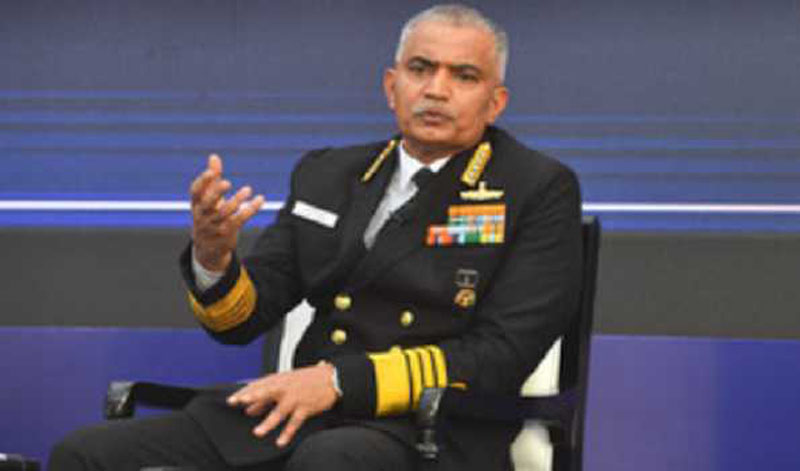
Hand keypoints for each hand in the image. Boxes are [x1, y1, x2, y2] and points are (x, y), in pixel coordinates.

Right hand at [190, 154, 263, 270]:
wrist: (208, 247)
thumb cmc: (209, 214)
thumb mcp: (208, 198)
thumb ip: (212, 178)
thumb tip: (214, 156)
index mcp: (197, 203)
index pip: (195, 192)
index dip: (202, 182)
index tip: (211, 172)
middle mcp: (203, 214)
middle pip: (208, 203)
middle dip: (217, 192)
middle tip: (227, 183)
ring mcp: (215, 225)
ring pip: (225, 212)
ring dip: (237, 200)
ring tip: (248, 190)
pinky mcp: (228, 232)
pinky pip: (240, 219)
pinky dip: (251, 209)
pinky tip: (260, 199)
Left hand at [227, 363, 338, 446]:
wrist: (332, 378)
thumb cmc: (307, 380)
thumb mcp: (286, 384)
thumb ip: (266, 397)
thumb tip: (248, 409)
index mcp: (280, 380)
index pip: (259, 385)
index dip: (245, 392)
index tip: (232, 400)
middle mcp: (286, 388)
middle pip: (266, 391)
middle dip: (252, 397)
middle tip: (239, 403)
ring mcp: (296, 398)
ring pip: (280, 411)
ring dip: (269, 422)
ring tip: (258, 432)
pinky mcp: (305, 407)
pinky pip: (295, 422)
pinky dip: (288, 432)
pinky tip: (280, 441)